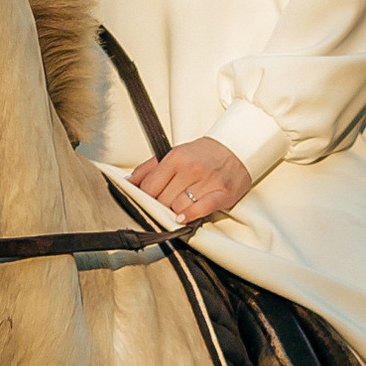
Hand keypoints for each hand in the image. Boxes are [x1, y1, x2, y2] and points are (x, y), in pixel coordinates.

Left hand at [130, 137, 253, 225]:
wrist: (237, 148)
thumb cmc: (204, 154)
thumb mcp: (174, 153)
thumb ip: (149, 167)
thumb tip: (129, 181)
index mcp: (176, 158)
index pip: (149, 186)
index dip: (144, 197)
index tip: (147, 201)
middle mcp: (191, 168)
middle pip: (162, 199)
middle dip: (159, 206)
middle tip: (164, 204)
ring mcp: (207, 181)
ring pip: (178, 207)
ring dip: (174, 212)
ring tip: (177, 208)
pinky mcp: (222, 194)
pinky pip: (201, 209)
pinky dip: (190, 216)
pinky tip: (183, 218)